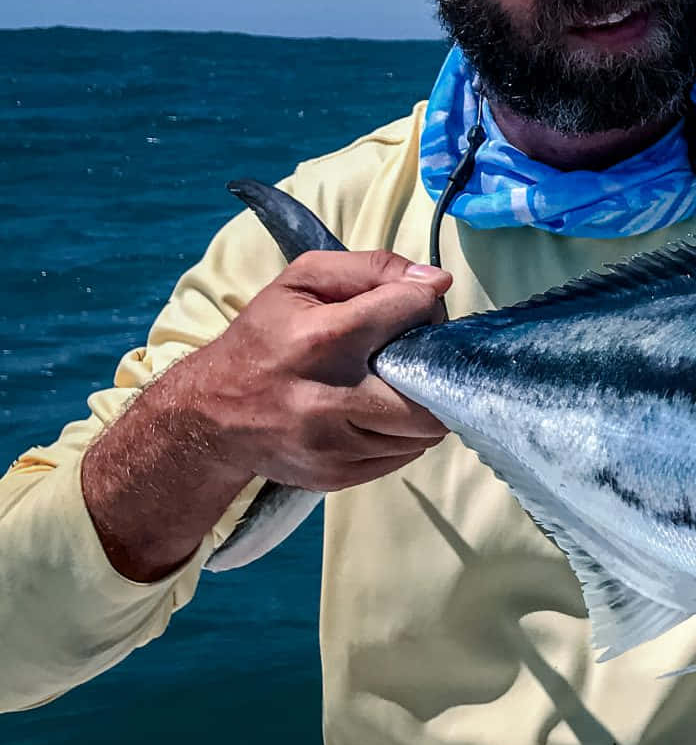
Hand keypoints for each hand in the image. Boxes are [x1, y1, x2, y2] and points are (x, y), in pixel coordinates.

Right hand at [184, 250, 453, 489]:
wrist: (209, 415)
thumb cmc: (263, 339)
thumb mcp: (301, 283)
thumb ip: (371, 269)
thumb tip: (435, 281)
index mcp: (322, 339)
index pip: (411, 311)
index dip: (424, 303)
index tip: (417, 306)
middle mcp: (330, 398)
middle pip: (431, 390)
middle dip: (437, 367)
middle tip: (418, 356)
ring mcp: (334, 445)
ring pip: (425, 428)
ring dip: (423, 404)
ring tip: (395, 385)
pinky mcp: (338, 475)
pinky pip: (405, 454)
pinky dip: (403, 433)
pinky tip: (376, 414)